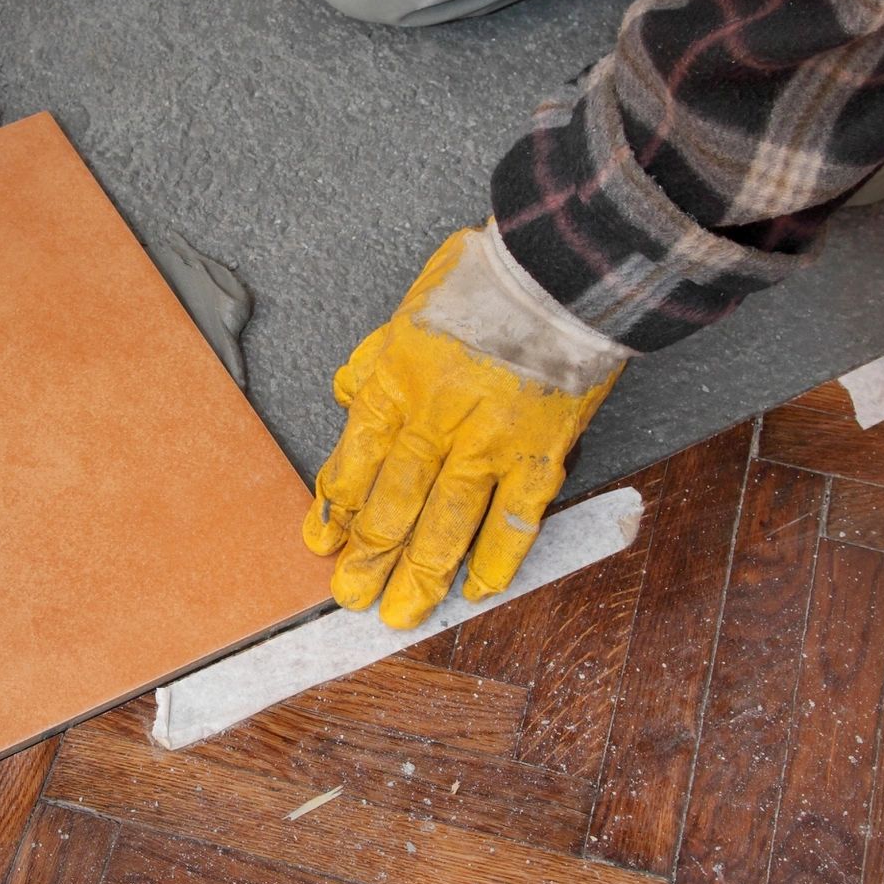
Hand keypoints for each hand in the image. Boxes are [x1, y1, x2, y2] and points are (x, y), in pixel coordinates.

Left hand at [305, 222, 626, 627]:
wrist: (561, 270)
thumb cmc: (485, 280)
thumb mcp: (407, 308)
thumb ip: (375, 359)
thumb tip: (348, 394)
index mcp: (395, 385)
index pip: (353, 464)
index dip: (336, 509)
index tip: (323, 541)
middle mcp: (433, 423)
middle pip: (391, 505)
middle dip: (367, 558)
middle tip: (350, 596)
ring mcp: (487, 444)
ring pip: (444, 525)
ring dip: (420, 575)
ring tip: (402, 613)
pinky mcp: (540, 454)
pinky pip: (514, 520)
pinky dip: (497, 560)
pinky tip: (480, 589)